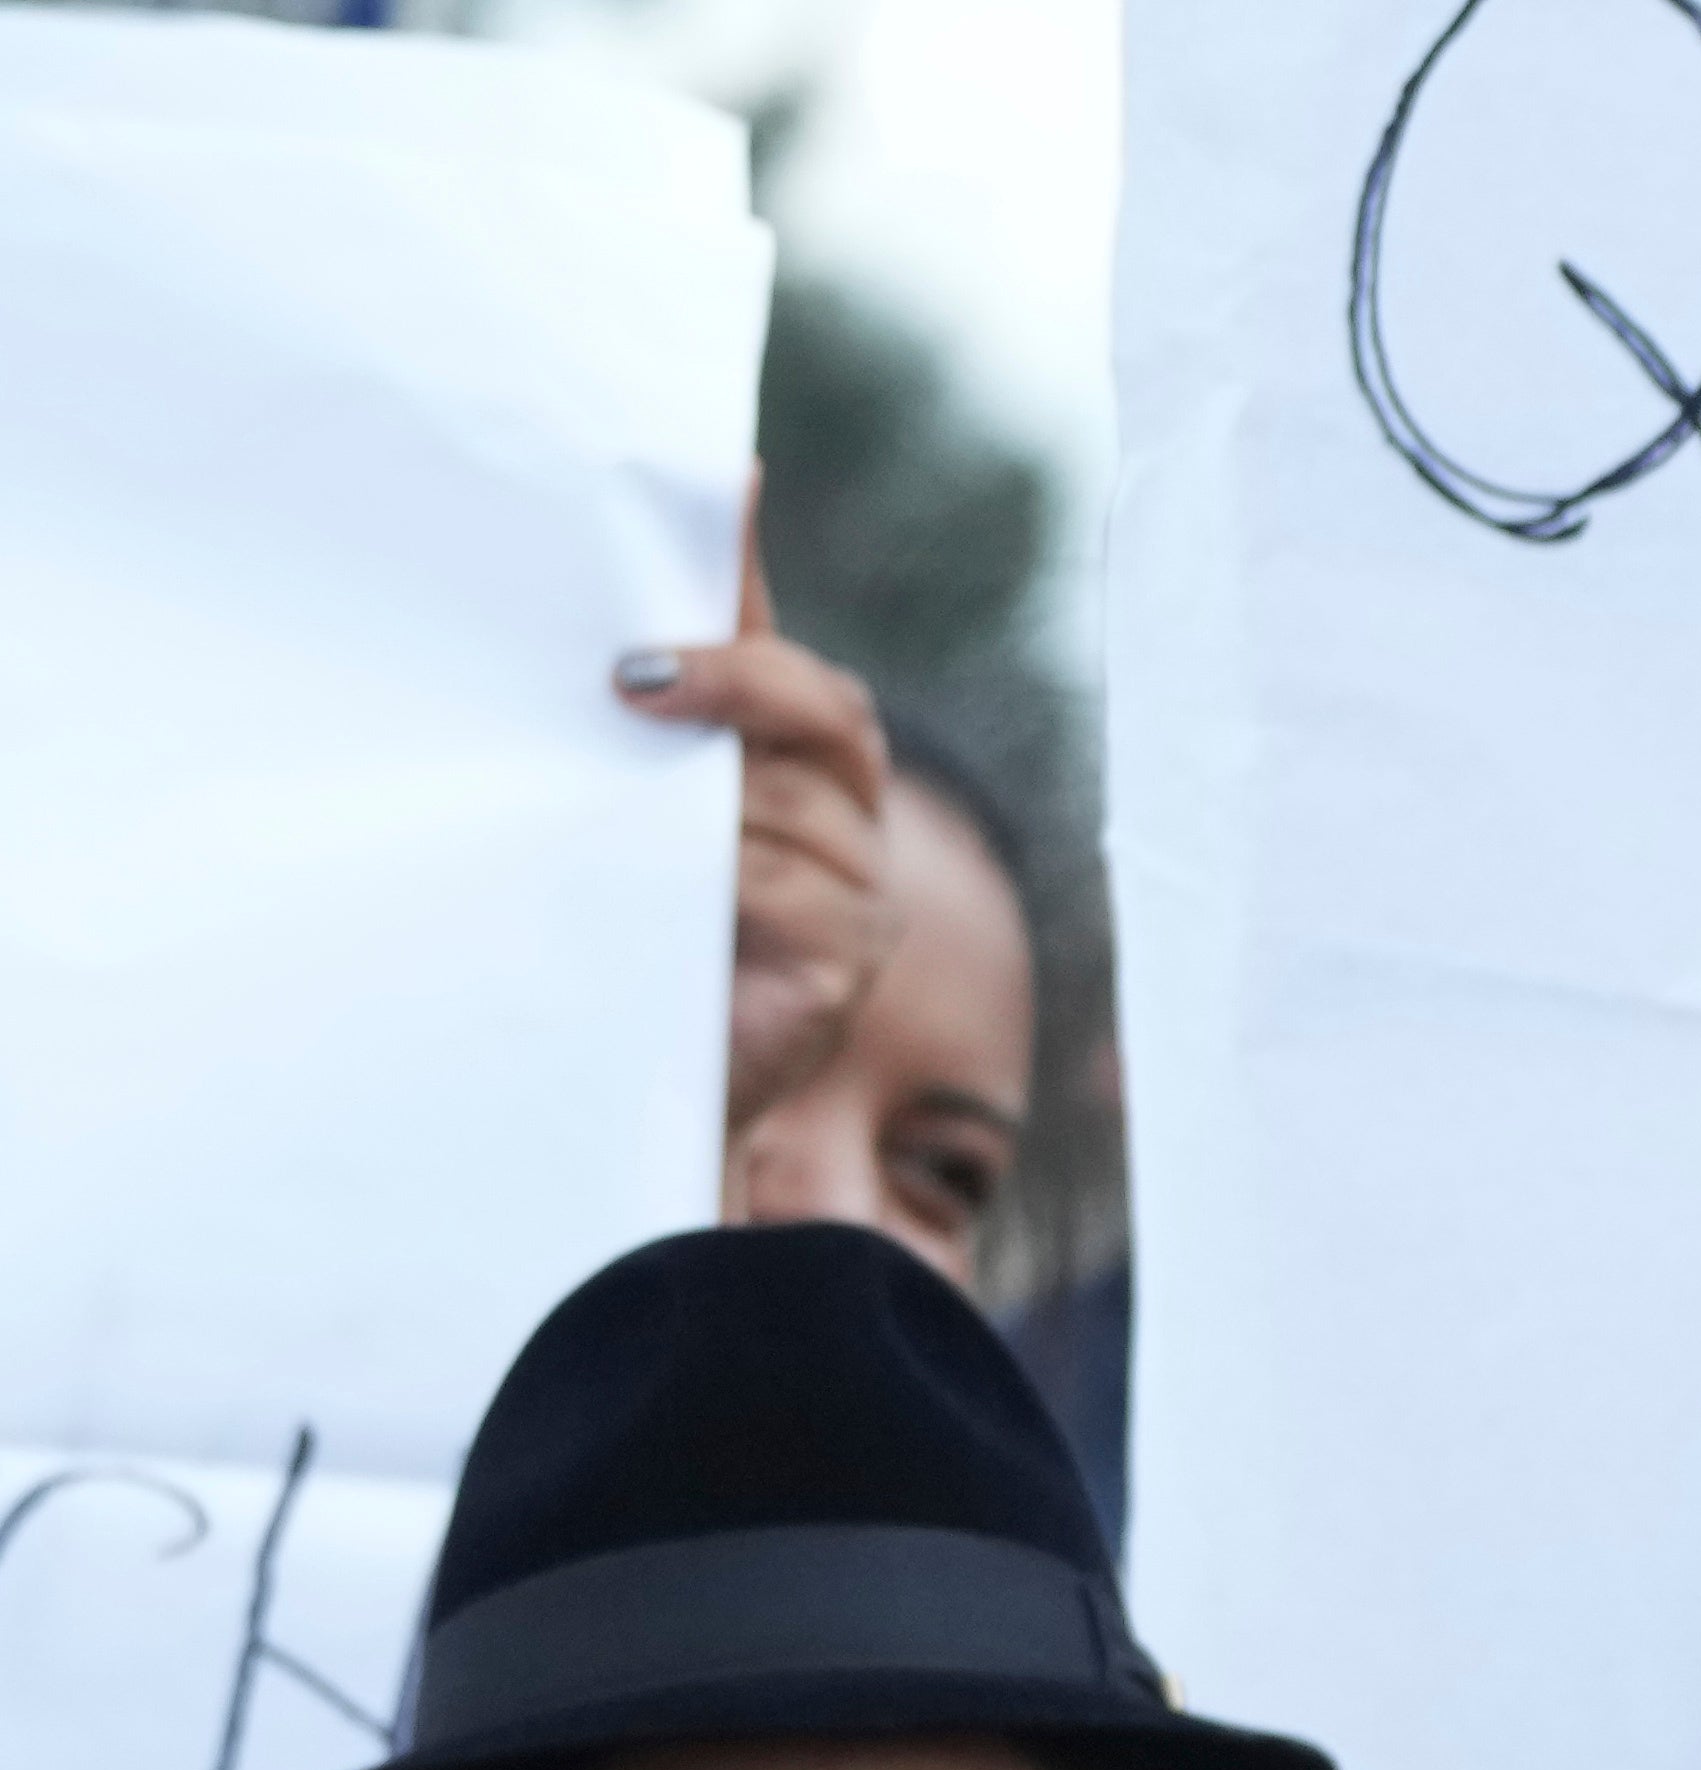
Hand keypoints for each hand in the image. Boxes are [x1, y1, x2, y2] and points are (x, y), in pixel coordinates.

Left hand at [614, 535, 896, 1136]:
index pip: (773, 639)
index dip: (750, 561)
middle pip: (822, 706)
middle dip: (739, 679)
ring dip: (702, 800)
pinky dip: (730, 879)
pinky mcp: (846, 966)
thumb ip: (609, 716)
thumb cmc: (607, 942)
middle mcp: (838, 813)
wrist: (624, 1096)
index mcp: (780, 760)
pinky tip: (673, 889)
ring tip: (613, 799)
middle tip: (629, 680)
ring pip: (796, 800)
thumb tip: (570, 603)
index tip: (724, 470)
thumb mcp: (596, 808)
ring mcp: (856, 892)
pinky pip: (801, 891)